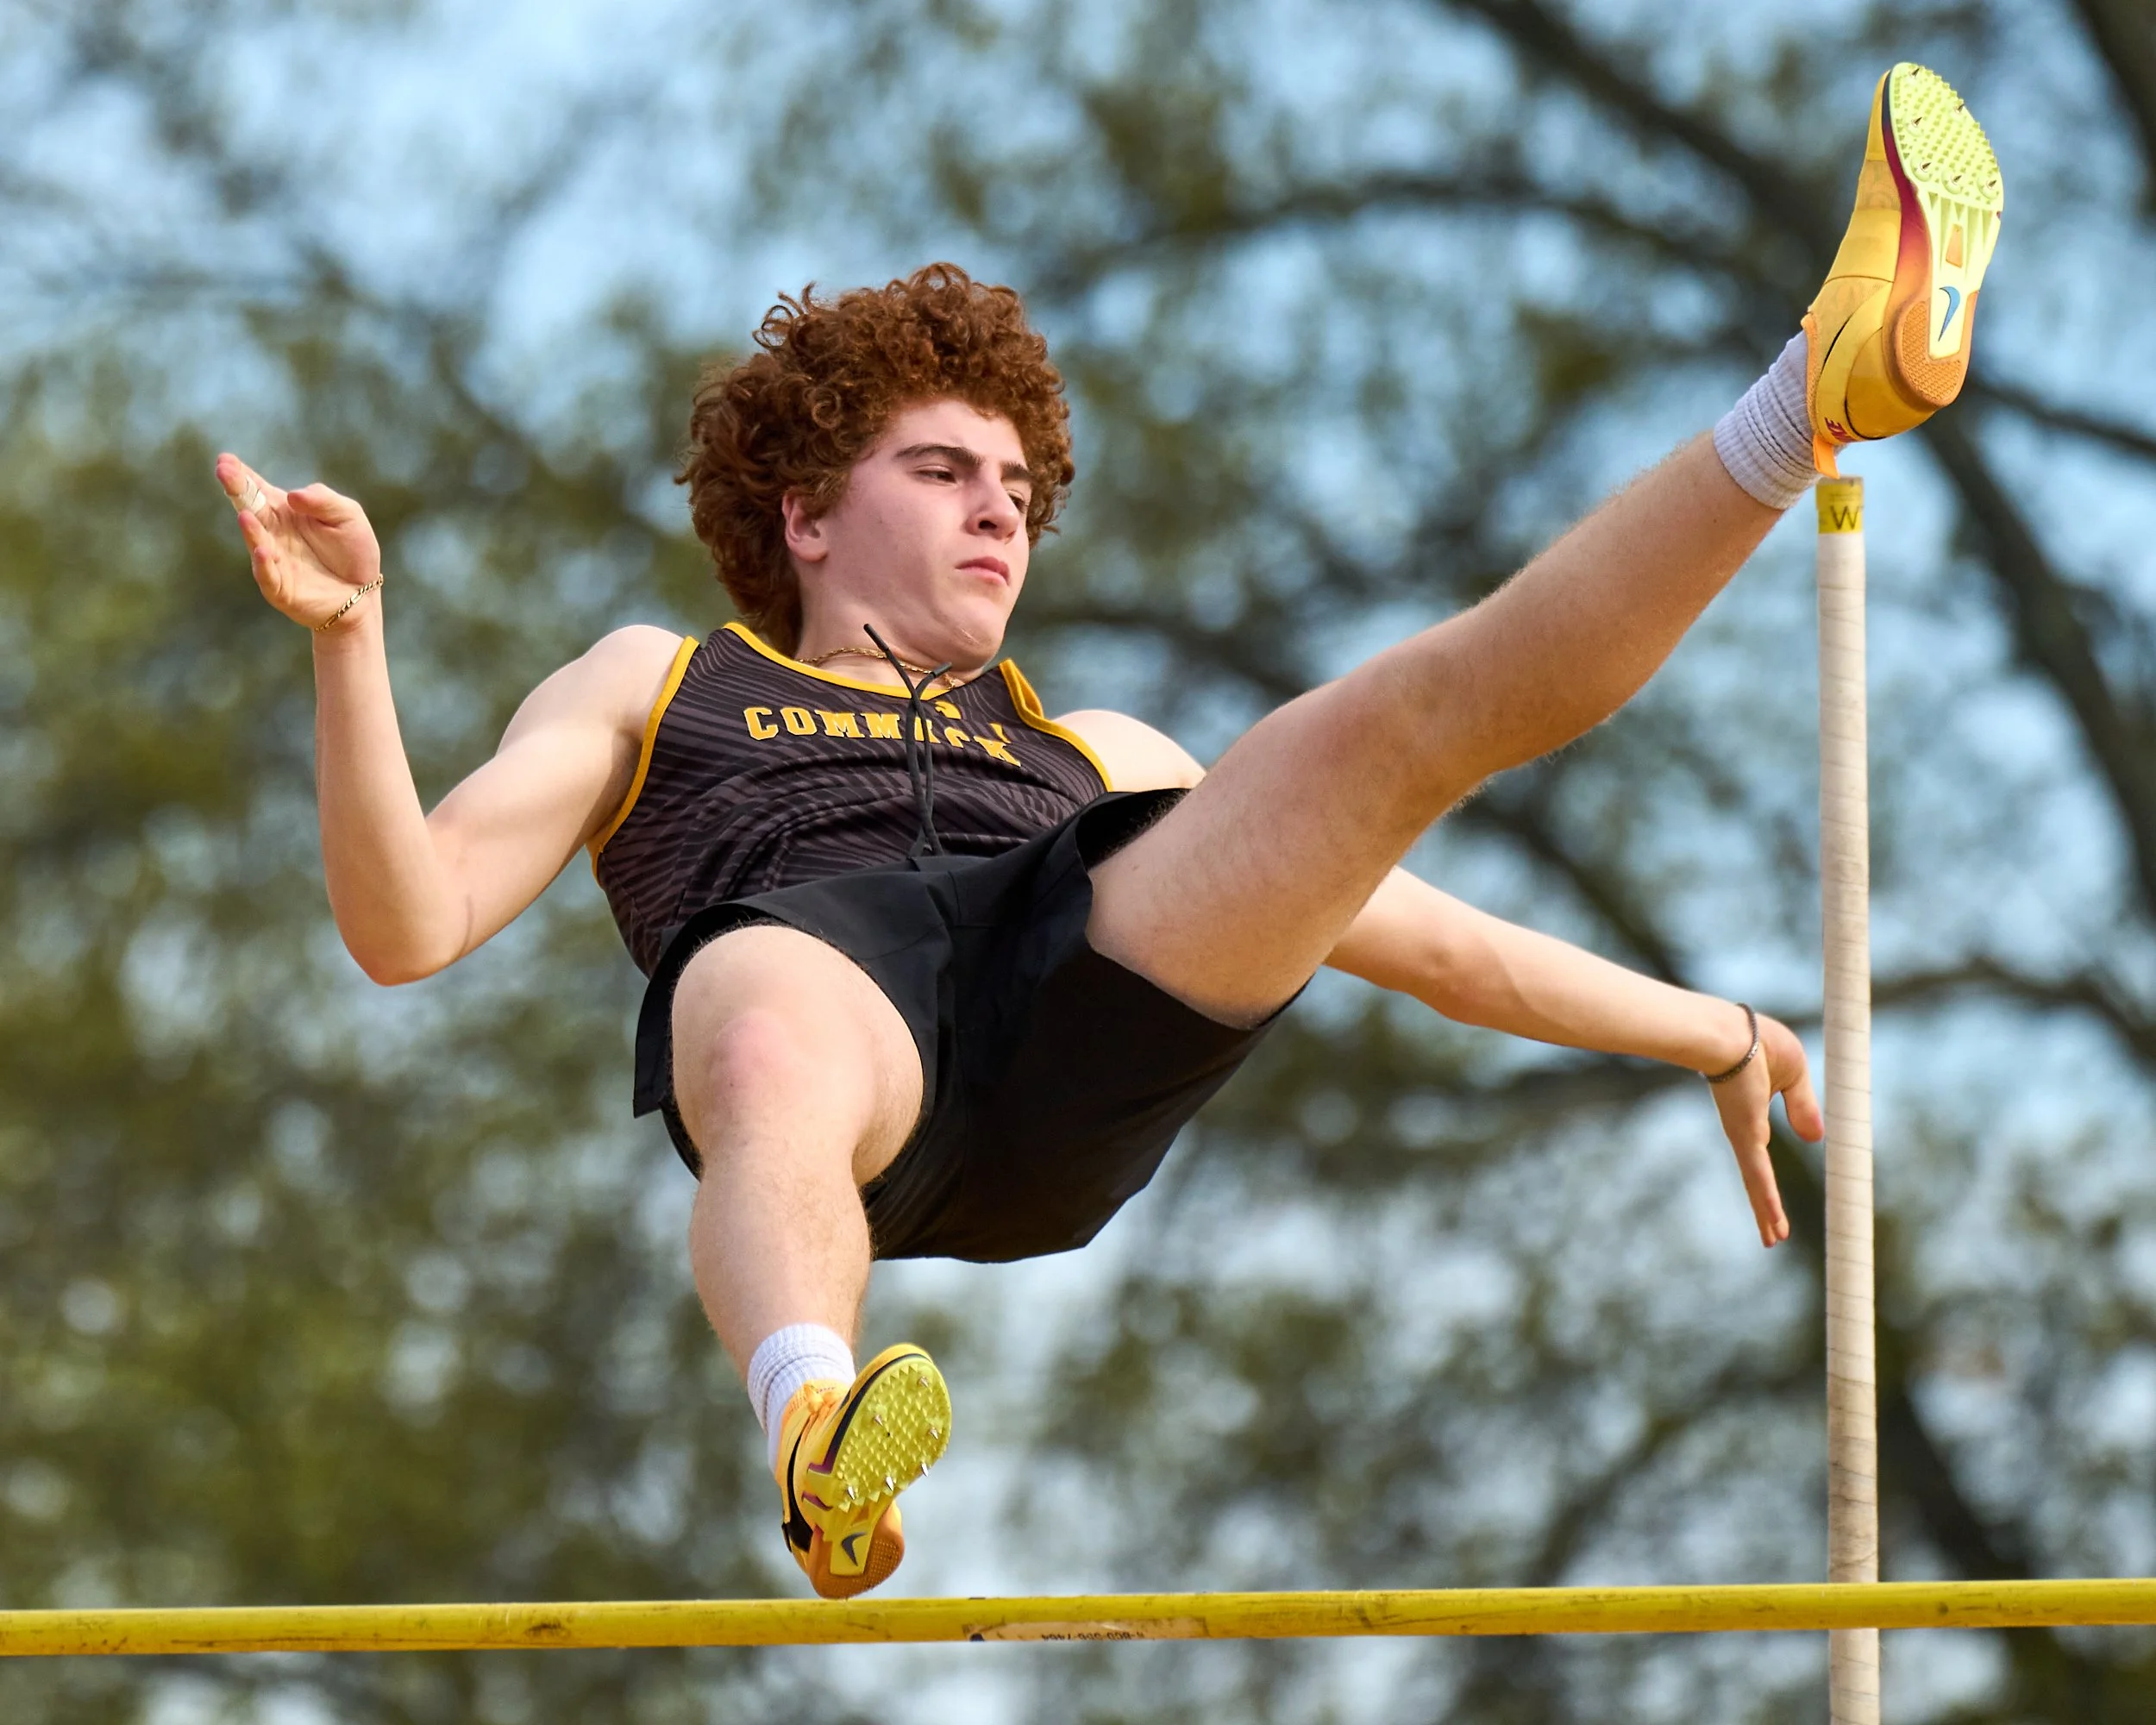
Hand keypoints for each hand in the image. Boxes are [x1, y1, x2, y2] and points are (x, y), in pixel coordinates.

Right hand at [215, 453, 382, 631]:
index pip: (259, 489)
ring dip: (250, 529)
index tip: (225, 459)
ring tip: (245, 515)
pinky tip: (262, 550)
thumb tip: (293, 496)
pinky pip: (268, 576)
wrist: (362, 593)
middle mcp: (273, 534)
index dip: (242, 474)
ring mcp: (273, 561)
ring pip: (257, 542)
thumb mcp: (348, 515)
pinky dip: (263, 564)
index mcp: (285, 512)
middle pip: (251, 508)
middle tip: (223, 471)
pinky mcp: (280, 589)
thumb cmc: (353, 550)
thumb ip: (324, 501)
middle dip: (237, 490)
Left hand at [1706, 1009, 1821, 1248]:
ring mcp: (1743, 1137)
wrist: (1729, 1032)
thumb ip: (1802, 1107)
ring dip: (1766, 1214)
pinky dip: (1767, 1204)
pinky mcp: (1745, 1138)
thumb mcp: (1793, 1073)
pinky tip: (1774, 1228)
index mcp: (1753, 1114)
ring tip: (1773, 1241)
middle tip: (1771, 1235)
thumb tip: (1815, 1140)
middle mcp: (1745, 1131)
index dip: (1768, 1175)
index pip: (1762, 1153)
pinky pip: (1760, 1178)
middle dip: (1765, 1207)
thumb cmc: (1757, 1041)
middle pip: (1757, 1178)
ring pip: (1757, 1185)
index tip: (1770, 1194)